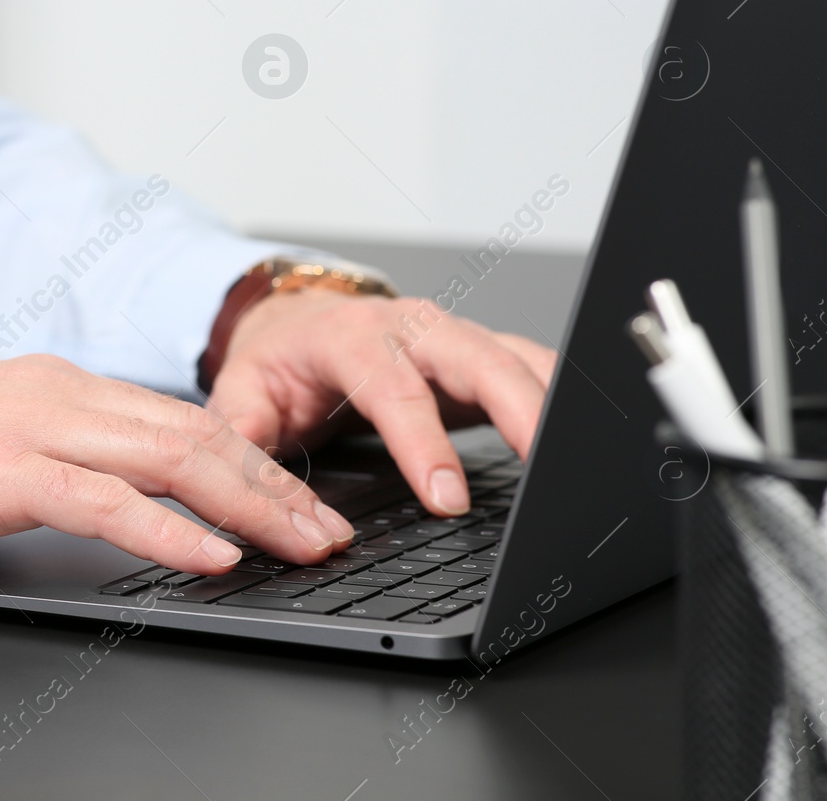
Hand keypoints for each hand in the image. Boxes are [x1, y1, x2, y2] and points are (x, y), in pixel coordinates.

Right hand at [0, 354, 356, 576]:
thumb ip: (51, 471)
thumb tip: (113, 510)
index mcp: (52, 386)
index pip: (178, 420)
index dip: (251, 464)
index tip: (296, 504)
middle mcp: (52, 391)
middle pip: (196, 432)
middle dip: (275, 485)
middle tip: (328, 530)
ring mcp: (27, 425)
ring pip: (170, 456)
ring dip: (250, 506)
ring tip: (303, 545)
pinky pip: (106, 500)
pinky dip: (170, 532)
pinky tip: (212, 559)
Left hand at [207, 289, 556, 516]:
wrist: (294, 320)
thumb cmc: (275, 362)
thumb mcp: (241, 398)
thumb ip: (245, 447)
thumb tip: (255, 506)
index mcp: (351, 338)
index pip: (393, 389)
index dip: (422, 444)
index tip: (446, 499)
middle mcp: (411, 328)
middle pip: (478, 359)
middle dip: (518, 409)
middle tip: (545, 467)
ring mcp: (453, 337)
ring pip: (517, 358)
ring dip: (554, 402)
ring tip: (584, 454)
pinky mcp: (480, 354)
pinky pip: (532, 367)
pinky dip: (563, 397)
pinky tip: (586, 435)